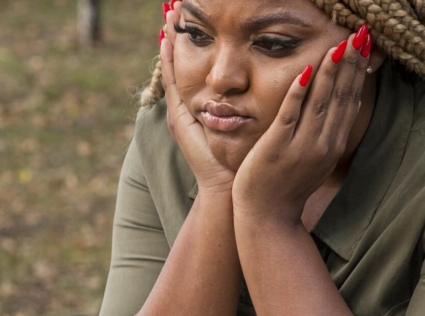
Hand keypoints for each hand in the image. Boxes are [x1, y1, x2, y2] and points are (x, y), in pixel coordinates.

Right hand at [160, 1, 235, 195]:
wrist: (229, 188)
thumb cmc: (241, 161)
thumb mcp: (246, 126)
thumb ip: (247, 105)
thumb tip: (258, 82)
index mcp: (203, 108)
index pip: (196, 66)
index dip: (192, 43)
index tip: (187, 14)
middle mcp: (189, 107)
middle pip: (179, 61)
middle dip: (175, 33)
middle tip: (171, 5)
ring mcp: (180, 111)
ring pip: (172, 66)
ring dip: (169, 39)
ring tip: (168, 11)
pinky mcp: (179, 118)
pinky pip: (171, 82)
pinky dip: (167, 60)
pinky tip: (166, 37)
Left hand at [231, 27, 370, 226]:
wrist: (268, 216)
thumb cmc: (290, 184)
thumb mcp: (319, 157)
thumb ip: (333, 129)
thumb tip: (351, 99)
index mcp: (334, 144)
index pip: (350, 99)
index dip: (357, 70)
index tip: (364, 44)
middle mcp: (323, 145)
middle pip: (340, 97)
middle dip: (350, 64)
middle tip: (359, 34)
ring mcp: (301, 147)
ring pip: (320, 102)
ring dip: (330, 72)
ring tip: (338, 45)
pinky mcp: (277, 148)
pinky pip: (290, 115)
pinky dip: (298, 93)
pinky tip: (306, 70)